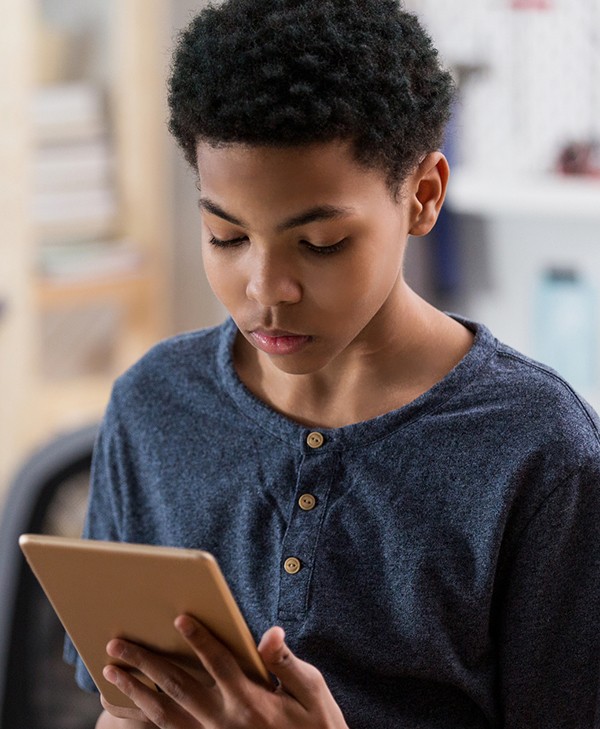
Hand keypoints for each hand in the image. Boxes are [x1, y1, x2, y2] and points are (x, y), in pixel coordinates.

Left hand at [101, 615, 348, 728]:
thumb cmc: (316, 725)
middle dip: (146, 660)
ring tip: (111, 669)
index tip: (179, 618)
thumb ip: (286, 662)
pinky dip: (146, 716)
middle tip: (117, 642)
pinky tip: (130, 700)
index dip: (200, 639)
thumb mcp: (313, 691)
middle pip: (178, 685)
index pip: (219, 663)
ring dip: (136, 688)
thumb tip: (270, 633)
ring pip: (165, 712)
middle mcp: (225, 721)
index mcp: (251, 701)